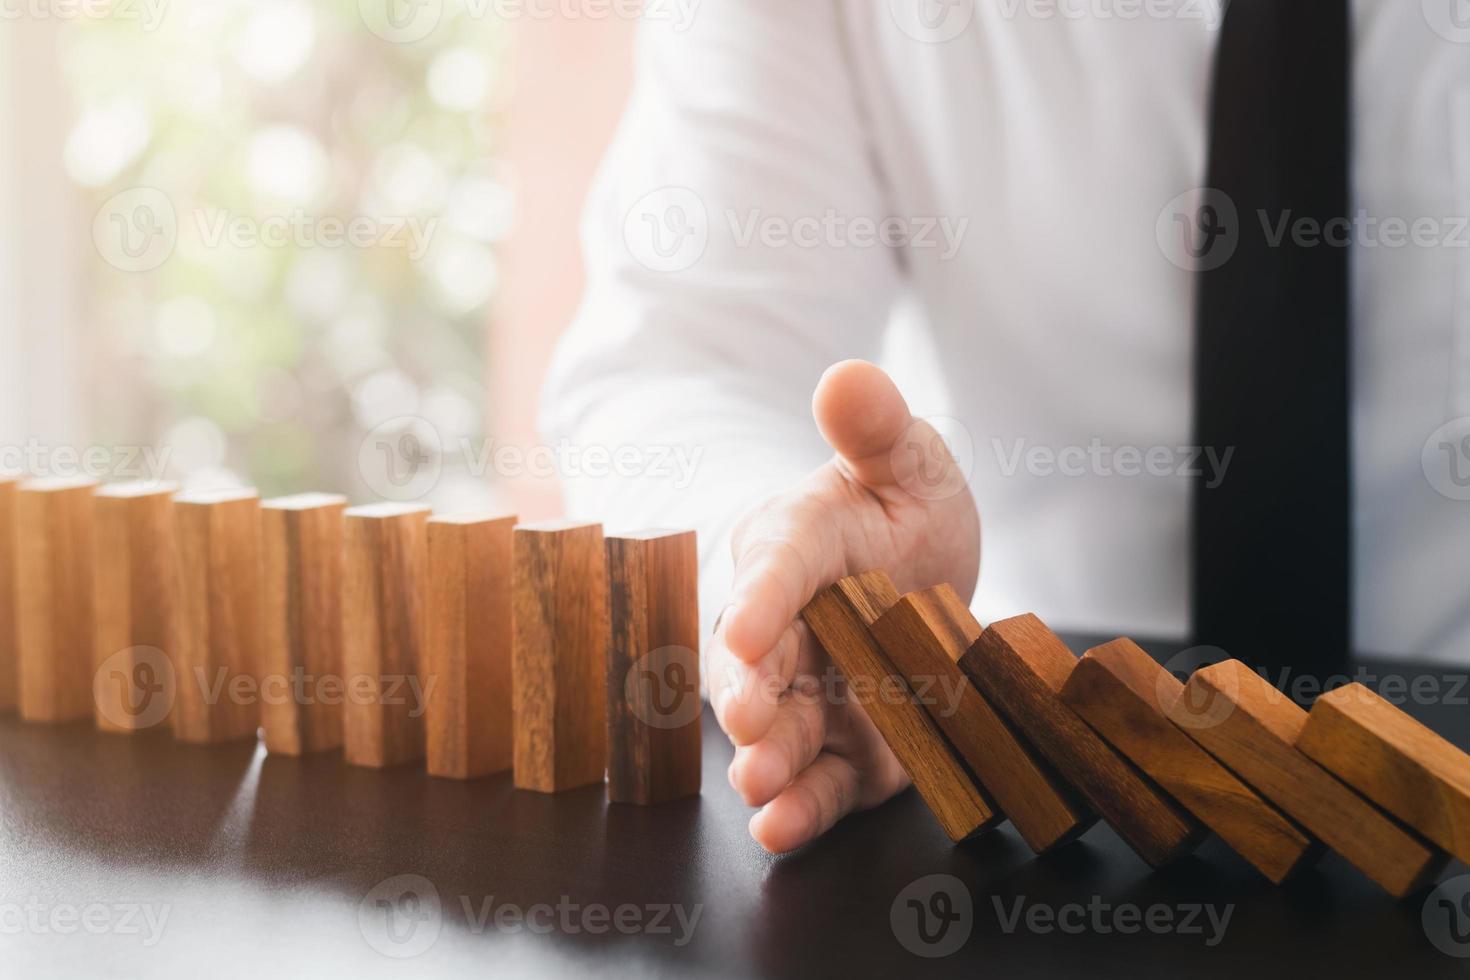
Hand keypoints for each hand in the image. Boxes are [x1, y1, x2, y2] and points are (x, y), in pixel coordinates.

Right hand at [710, 359, 980, 852]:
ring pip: (779, 730)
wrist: (914, 581)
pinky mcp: (848, 750)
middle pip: (760, 663)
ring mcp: (814, 693)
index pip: (777, 566)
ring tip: (761, 784)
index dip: (763, 597)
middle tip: (750, 716)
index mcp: (798, 545)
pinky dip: (802, 809)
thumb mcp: (904, 460)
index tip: (752, 625)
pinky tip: (783, 830)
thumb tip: (847, 376)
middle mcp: (790, 627)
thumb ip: (875, 426)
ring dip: (768, 759)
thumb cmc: (895, 510)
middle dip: (749, 693)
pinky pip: (821, 783)